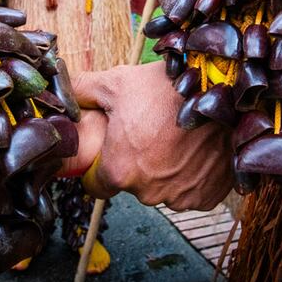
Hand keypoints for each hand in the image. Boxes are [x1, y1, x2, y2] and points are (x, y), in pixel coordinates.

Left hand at [68, 62, 233, 210]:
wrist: (223, 91)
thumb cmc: (166, 87)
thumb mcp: (116, 83)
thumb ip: (80, 91)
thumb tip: (59, 90)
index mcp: (120, 171)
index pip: (97, 184)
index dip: (101, 164)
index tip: (113, 147)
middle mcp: (148, 193)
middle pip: (131, 184)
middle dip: (136, 162)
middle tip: (148, 130)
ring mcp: (180, 197)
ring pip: (161, 188)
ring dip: (165, 169)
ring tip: (175, 135)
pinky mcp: (207, 197)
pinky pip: (189, 191)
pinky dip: (191, 174)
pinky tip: (194, 147)